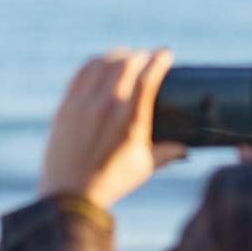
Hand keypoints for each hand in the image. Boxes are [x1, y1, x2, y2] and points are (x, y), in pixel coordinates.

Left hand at [38, 49, 186, 209]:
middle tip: (147, 58)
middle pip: (127, 63)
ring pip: (102, 63)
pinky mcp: (66, 106)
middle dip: (140, 56)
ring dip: (118, 56)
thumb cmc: (111, 183)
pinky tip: (101, 63)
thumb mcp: (143, 167)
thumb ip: (166, 153)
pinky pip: (81, 73)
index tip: (166, 54)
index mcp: (131, 120)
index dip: (159, 59)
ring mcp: (83, 104)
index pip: (148, 76)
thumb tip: (185, 148)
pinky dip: (94, 63)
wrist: (70, 195)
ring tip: (126, 57)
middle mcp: (107, 106)